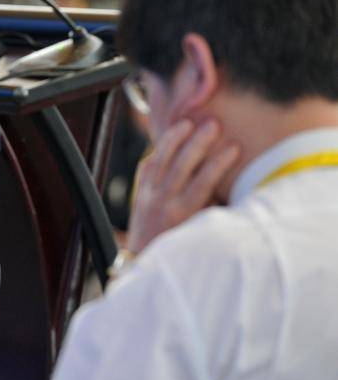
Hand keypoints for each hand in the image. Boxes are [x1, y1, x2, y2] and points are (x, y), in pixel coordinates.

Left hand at [126, 120, 239, 253]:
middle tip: (214, 123)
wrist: (144, 258)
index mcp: (182, 214)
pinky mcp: (139, 191)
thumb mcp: (201, 230)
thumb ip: (214, 208)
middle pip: (181, 165)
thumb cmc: (183, 245)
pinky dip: (158, 150)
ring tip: (189, 121)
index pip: (203, 182)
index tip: (235, 146)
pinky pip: (147, 166)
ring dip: (175, 138)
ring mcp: (148, 195)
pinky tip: (170, 136)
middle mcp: (163, 202)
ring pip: (161, 160)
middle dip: (198, 142)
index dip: (219, 163)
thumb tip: (240, 185)